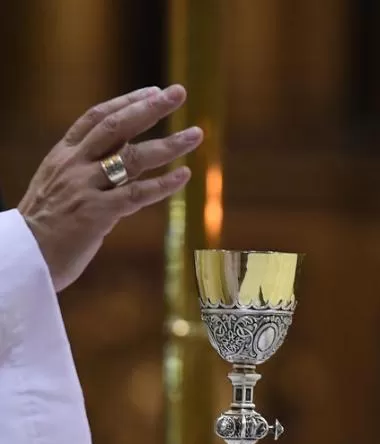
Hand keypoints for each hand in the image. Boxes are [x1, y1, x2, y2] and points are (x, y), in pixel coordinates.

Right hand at [17, 84, 203, 290]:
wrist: (25, 258)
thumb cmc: (46, 226)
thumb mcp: (60, 186)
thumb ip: (88, 170)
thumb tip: (123, 159)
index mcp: (63, 155)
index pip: (97, 118)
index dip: (126, 102)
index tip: (154, 91)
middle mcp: (74, 165)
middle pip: (117, 126)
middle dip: (150, 108)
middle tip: (179, 92)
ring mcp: (85, 188)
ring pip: (133, 157)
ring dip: (169, 145)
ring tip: (196, 135)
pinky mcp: (96, 214)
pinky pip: (137, 194)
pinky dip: (163, 184)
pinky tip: (184, 175)